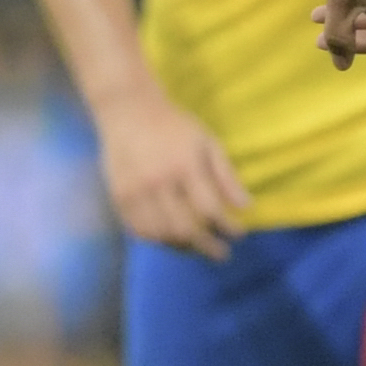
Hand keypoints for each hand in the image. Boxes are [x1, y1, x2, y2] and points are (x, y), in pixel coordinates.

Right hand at [92, 90, 253, 256]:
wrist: (128, 111)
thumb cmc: (174, 125)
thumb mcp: (208, 142)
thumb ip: (226, 175)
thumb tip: (246, 207)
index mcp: (184, 165)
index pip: (209, 209)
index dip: (227, 227)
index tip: (239, 234)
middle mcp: (158, 182)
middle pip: (184, 229)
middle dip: (207, 247)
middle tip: (221, 253)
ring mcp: (135, 192)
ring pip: (161, 235)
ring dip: (183, 247)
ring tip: (198, 248)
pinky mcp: (119, 197)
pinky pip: (139, 231)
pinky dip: (158, 240)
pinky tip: (172, 239)